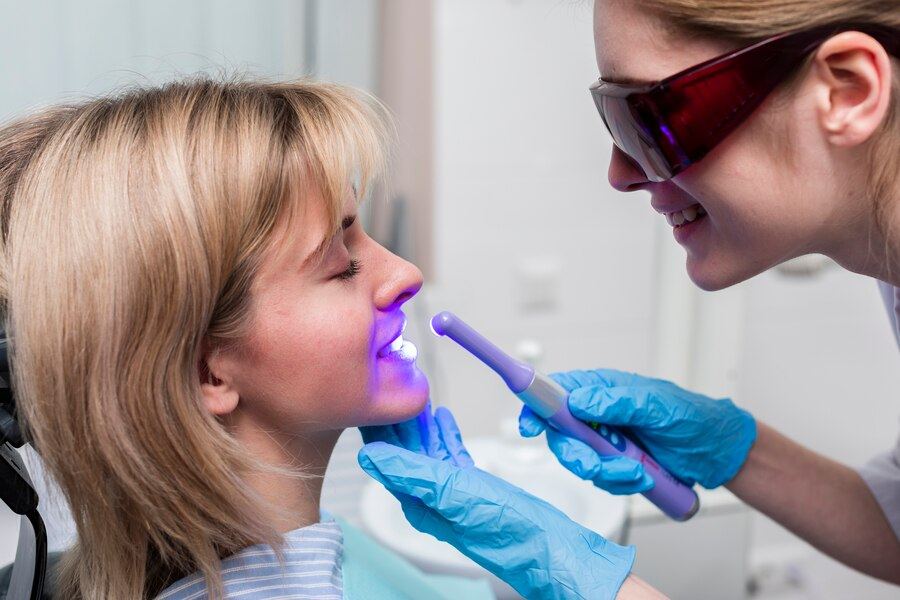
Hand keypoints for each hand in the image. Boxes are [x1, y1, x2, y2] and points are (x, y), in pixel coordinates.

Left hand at [358, 404, 634, 599]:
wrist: (545, 544)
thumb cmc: (504, 528)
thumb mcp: (452, 492)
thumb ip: (412, 472)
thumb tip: (371, 456)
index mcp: (420, 502)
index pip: (389, 462)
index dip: (381, 431)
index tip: (373, 403)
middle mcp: (432, 499)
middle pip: (406, 453)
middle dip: (400, 423)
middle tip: (394, 389)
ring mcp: (453, 493)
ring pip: (429, 451)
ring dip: (422, 425)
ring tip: (417, 398)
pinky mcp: (473, 488)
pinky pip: (452, 455)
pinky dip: (446, 435)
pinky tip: (443, 418)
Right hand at [519, 369, 756, 489]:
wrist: (717, 453)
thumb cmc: (692, 417)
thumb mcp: (656, 405)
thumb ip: (617, 402)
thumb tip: (580, 401)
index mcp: (601, 389)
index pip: (555, 393)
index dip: (535, 408)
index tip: (530, 427)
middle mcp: (597, 413)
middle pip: (561, 435)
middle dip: (576, 454)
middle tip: (595, 465)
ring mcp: (605, 441)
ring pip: (580, 461)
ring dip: (605, 472)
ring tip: (635, 472)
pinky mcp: (614, 464)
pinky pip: (600, 479)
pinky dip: (618, 483)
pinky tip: (641, 477)